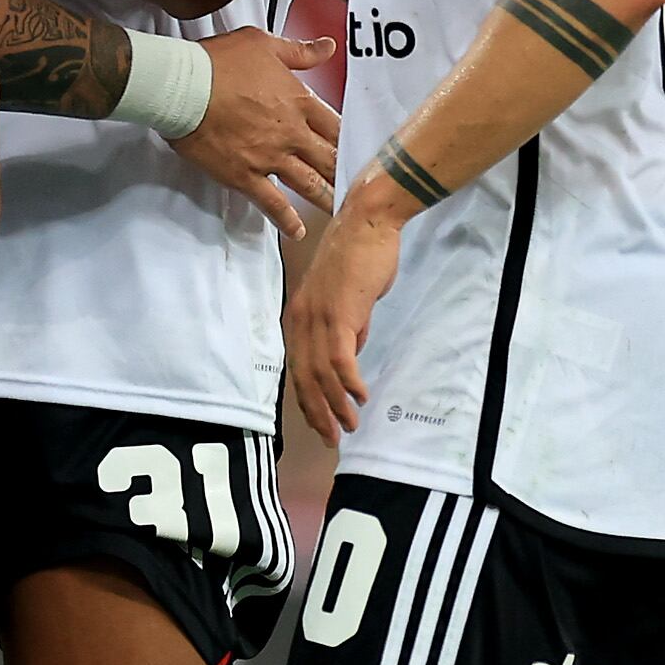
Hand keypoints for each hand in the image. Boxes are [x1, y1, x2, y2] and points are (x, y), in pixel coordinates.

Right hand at [175, 29, 340, 235]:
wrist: (182, 87)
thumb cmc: (219, 62)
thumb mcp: (264, 44)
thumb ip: (299, 52)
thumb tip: (328, 47)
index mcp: (299, 101)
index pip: (336, 125)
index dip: (349, 139)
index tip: (357, 150)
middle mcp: (291, 133)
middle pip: (328, 158)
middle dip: (344, 173)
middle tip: (358, 187)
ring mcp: (270, 158)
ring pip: (309, 184)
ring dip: (326, 198)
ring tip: (340, 211)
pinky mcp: (245, 176)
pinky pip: (272, 203)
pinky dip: (286, 219)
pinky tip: (297, 231)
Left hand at [285, 176, 410, 444]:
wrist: (366, 224)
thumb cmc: (360, 258)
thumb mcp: (346, 300)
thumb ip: (346, 327)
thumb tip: (352, 352)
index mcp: (298, 318)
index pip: (298, 370)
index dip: (308, 401)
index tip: (321, 425)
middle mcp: (300, 321)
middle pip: (304, 379)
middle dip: (318, 413)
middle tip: (332, 440)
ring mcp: (317, 318)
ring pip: (321, 374)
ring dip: (336, 405)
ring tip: (350, 427)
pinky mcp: (339, 314)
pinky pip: (341, 359)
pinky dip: (349, 382)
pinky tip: (359, 398)